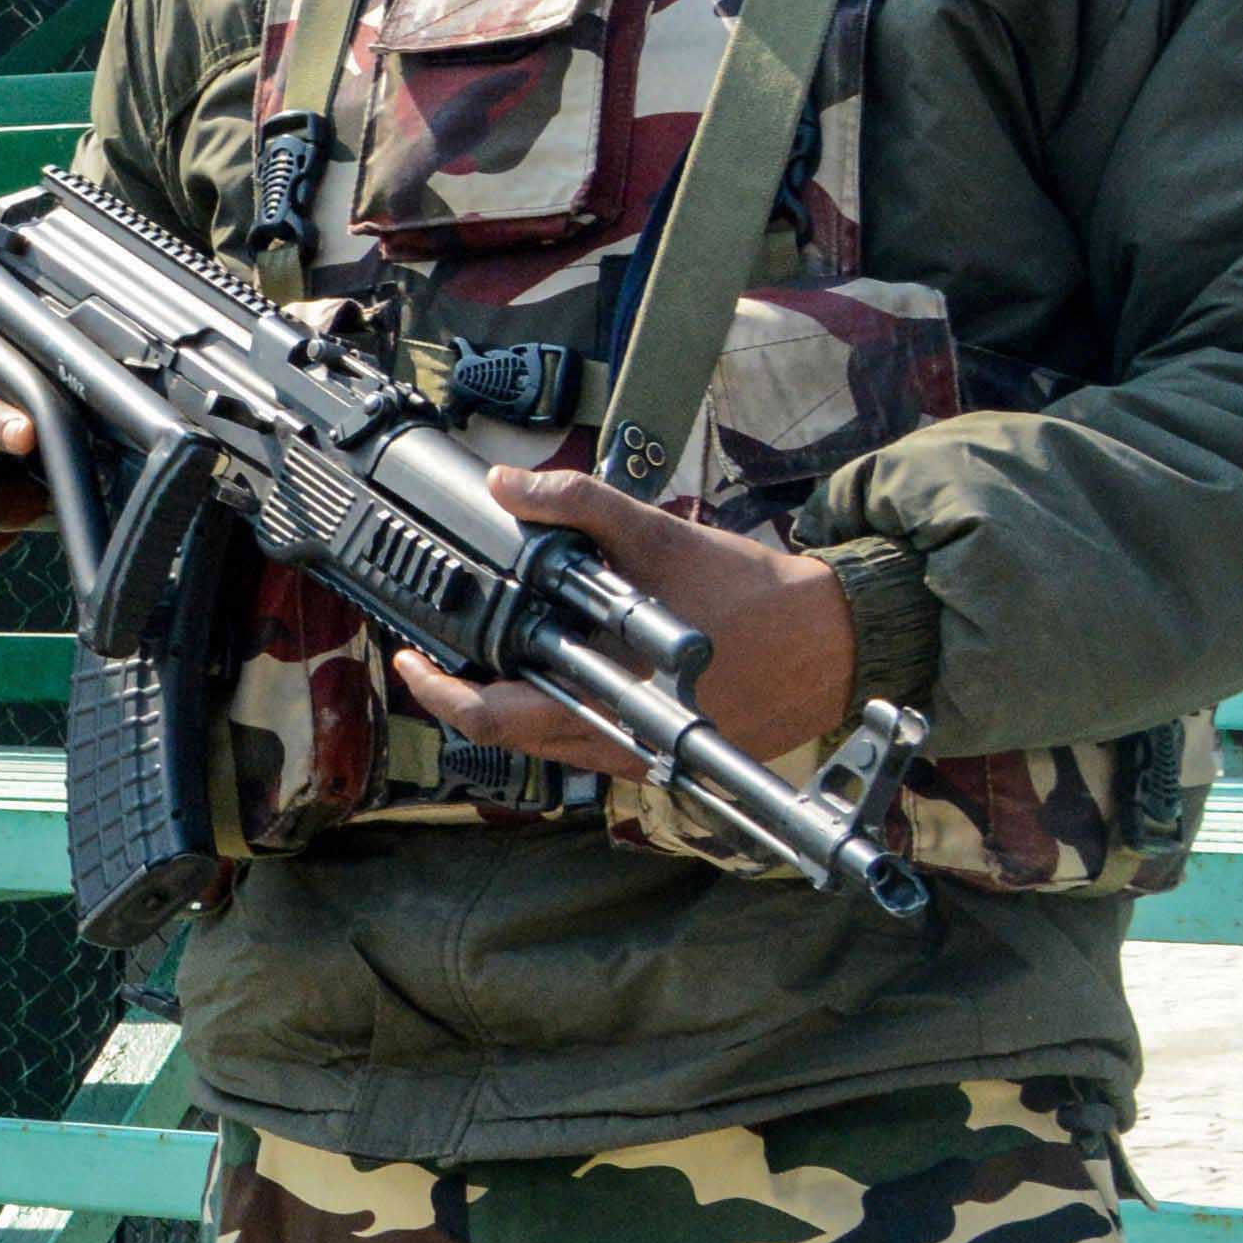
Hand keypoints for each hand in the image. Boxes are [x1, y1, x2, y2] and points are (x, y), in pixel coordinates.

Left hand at [390, 469, 856, 778]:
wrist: (834, 644)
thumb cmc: (754, 599)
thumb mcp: (659, 537)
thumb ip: (579, 506)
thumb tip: (508, 485)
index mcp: (603, 703)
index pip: (491, 718)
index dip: (436, 692)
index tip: (408, 661)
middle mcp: (613, 744)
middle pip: (506, 736)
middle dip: (460, 696)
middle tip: (432, 655)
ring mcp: (636, 757)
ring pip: (544, 743)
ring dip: (509, 703)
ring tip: (486, 655)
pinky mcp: (659, 755)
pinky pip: (586, 742)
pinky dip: (556, 708)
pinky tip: (557, 667)